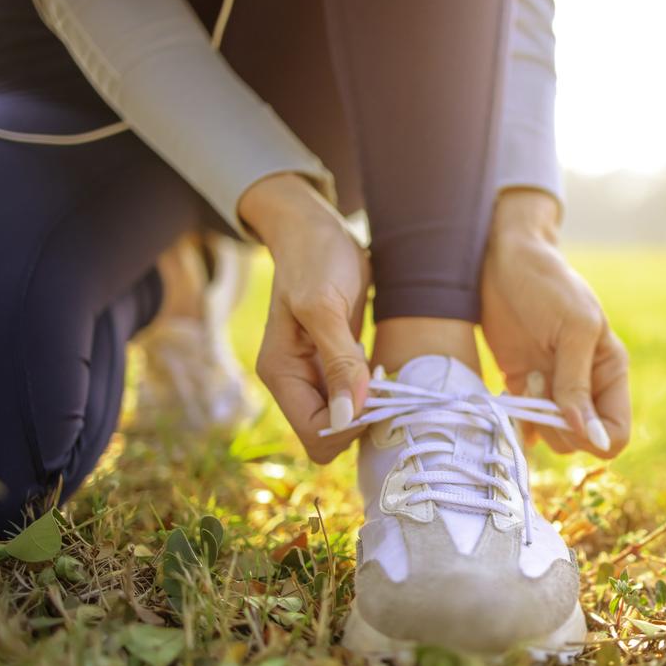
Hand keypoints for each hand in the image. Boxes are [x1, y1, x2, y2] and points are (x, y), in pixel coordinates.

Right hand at [241, 174, 370, 462]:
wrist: (316, 230)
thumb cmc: (317, 258)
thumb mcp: (325, 306)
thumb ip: (338, 361)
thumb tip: (348, 416)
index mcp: (280, 373)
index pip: (315, 433)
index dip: (350, 426)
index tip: (377, 395)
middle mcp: (294, 381)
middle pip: (329, 435)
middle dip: (361, 421)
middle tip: (385, 385)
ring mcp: (313, 376)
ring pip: (344, 421)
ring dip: (369, 408)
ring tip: (384, 375)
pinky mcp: (333, 366)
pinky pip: (354, 400)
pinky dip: (372, 394)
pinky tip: (381, 369)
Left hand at [480, 189, 630, 457]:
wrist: (504, 262)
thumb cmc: (547, 285)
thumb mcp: (571, 330)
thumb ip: (577, 385)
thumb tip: (591, 437)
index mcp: (610, 371)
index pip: (616, 434)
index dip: (594, 436)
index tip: (567, 413)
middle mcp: (586, 387)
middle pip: (583, 442)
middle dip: (559, 424)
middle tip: (541, 382)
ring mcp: (554, 389)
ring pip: (554, 439)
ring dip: (536, 416)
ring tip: (528, 378)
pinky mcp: (524, 387)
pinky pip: (527, 426)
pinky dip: (518, 422)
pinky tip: (511, 396)